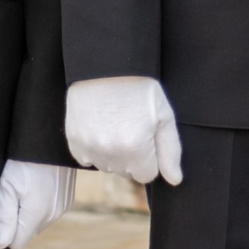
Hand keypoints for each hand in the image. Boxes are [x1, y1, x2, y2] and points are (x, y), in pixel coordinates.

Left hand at [0, 160, 76, 248]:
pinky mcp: (67, 199)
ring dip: (30, 212)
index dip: (5, 231)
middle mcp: (52, 216)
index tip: (2, 212)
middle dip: (18, 221)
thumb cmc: (25, 161)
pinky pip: (49, 212)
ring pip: (38, 223)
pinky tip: (37, 185)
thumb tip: (0, 244)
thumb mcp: (7, 187)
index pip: (15, 243)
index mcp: (36, 216)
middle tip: (13, 195)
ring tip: (25, 187)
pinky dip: (41, 203)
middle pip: (27, 233)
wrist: (51, 138)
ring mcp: (62, 208)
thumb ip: (4, 219)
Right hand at [63, 76, 183, 185]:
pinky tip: (100, 128)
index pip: (147, 175)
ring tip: (115, 125)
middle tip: (131, 127)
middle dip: (132, 157)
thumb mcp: (164, 116)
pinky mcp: (74, 142)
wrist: (105, 67)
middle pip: (126, 172)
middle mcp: (111, 154)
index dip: (150, 158)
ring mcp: (90, 149)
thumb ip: (171, 151)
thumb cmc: (139, 89)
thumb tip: (175, 180)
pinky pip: (86, 159)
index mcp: (136, 149)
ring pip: (107, 167)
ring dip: (112, 154)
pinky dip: (93, 149)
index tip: (147, 137)